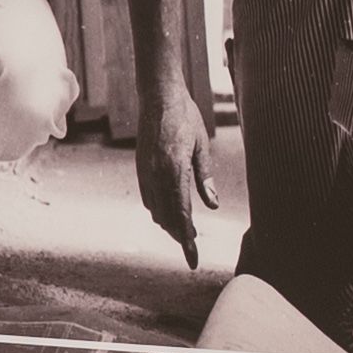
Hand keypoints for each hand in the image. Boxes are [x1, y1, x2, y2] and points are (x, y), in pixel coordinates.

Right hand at [133, 76, 222, 266]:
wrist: (157, 96)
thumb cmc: (185, 117)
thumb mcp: (201, 146)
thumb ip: (205, 178)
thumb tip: (212, 206)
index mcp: (175, 169)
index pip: (182, 213)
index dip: (187, 238)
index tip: (192, 256)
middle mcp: (157, 174)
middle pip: (166, 217)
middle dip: (178, 235)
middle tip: (191, 248)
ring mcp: (145, 172)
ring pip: (155, 210)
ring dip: (168, 224)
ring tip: (182, 233)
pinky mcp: (140, 168)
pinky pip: (147, 198)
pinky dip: (158, 210)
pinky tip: (168, 213)